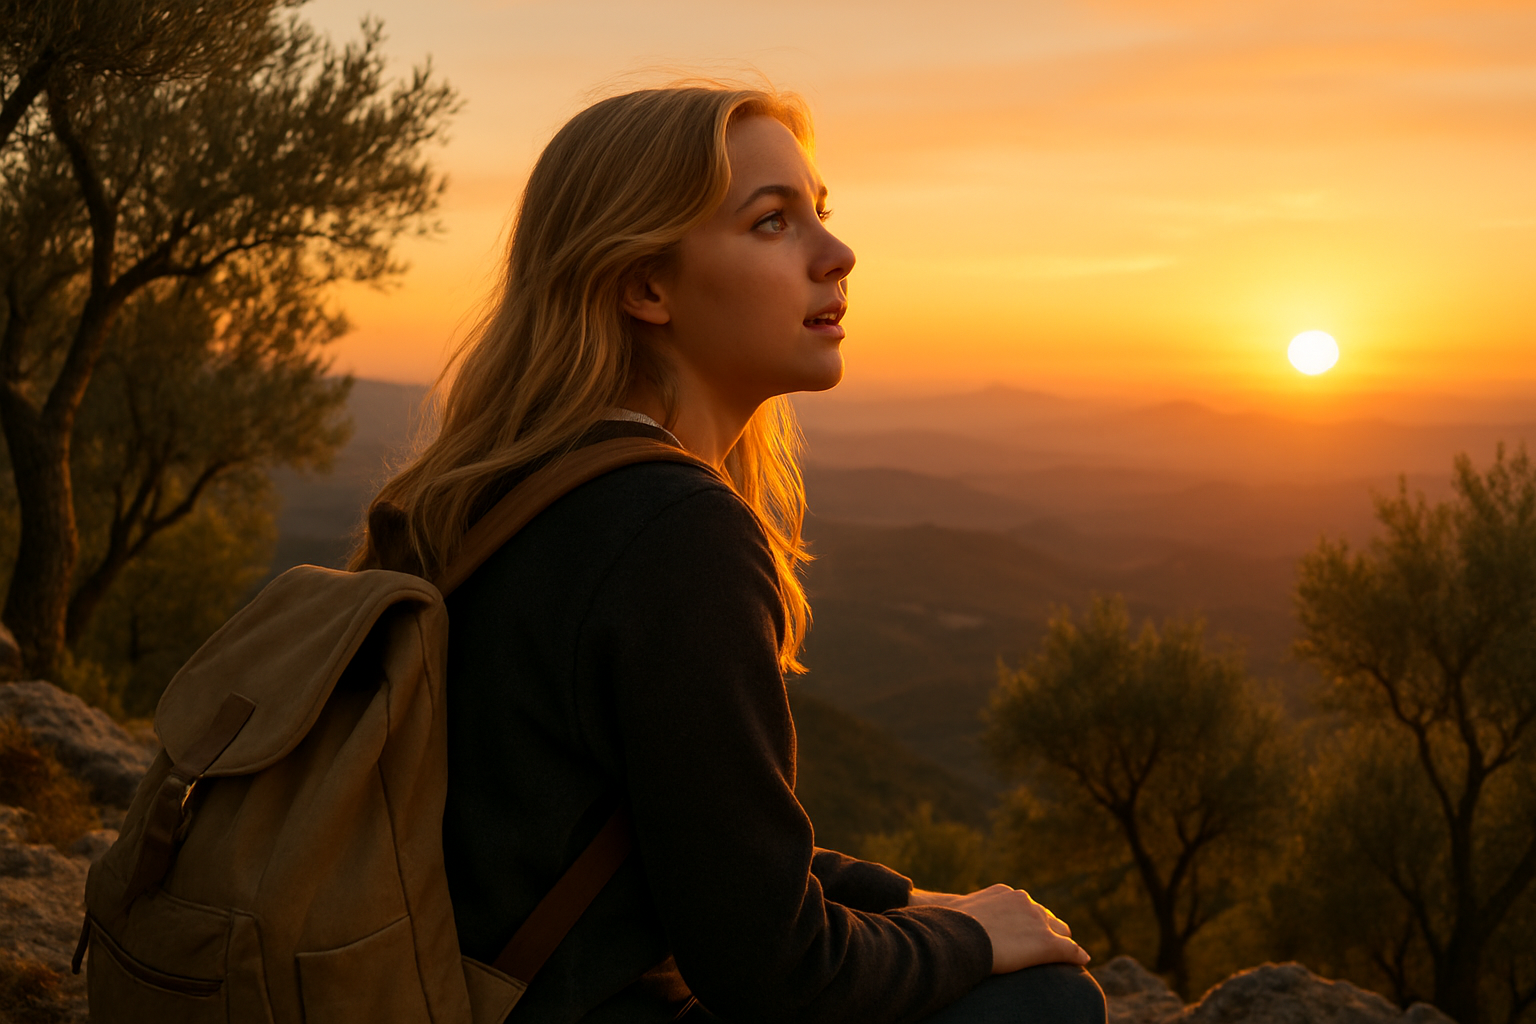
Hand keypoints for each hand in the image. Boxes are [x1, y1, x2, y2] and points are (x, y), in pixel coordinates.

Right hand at [913, 884, 1087, 973]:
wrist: (960, 936)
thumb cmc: (949, 927)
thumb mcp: (954, 914)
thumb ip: (960, 915)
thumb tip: (927, 913)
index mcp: (1005, 894)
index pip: (1027, 906)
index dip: (1029, 921)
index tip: (1027, 931)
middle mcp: (1025, 902)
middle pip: (1046, 916)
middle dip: (1048, 929)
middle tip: (1045, 944)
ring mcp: (1037, 921)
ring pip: (1060, 931)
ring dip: (1060, 942)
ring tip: (1063, 955)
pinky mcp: (1046, 942)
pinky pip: (1069, 949)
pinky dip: (1076, 955)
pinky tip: (1081, 960)